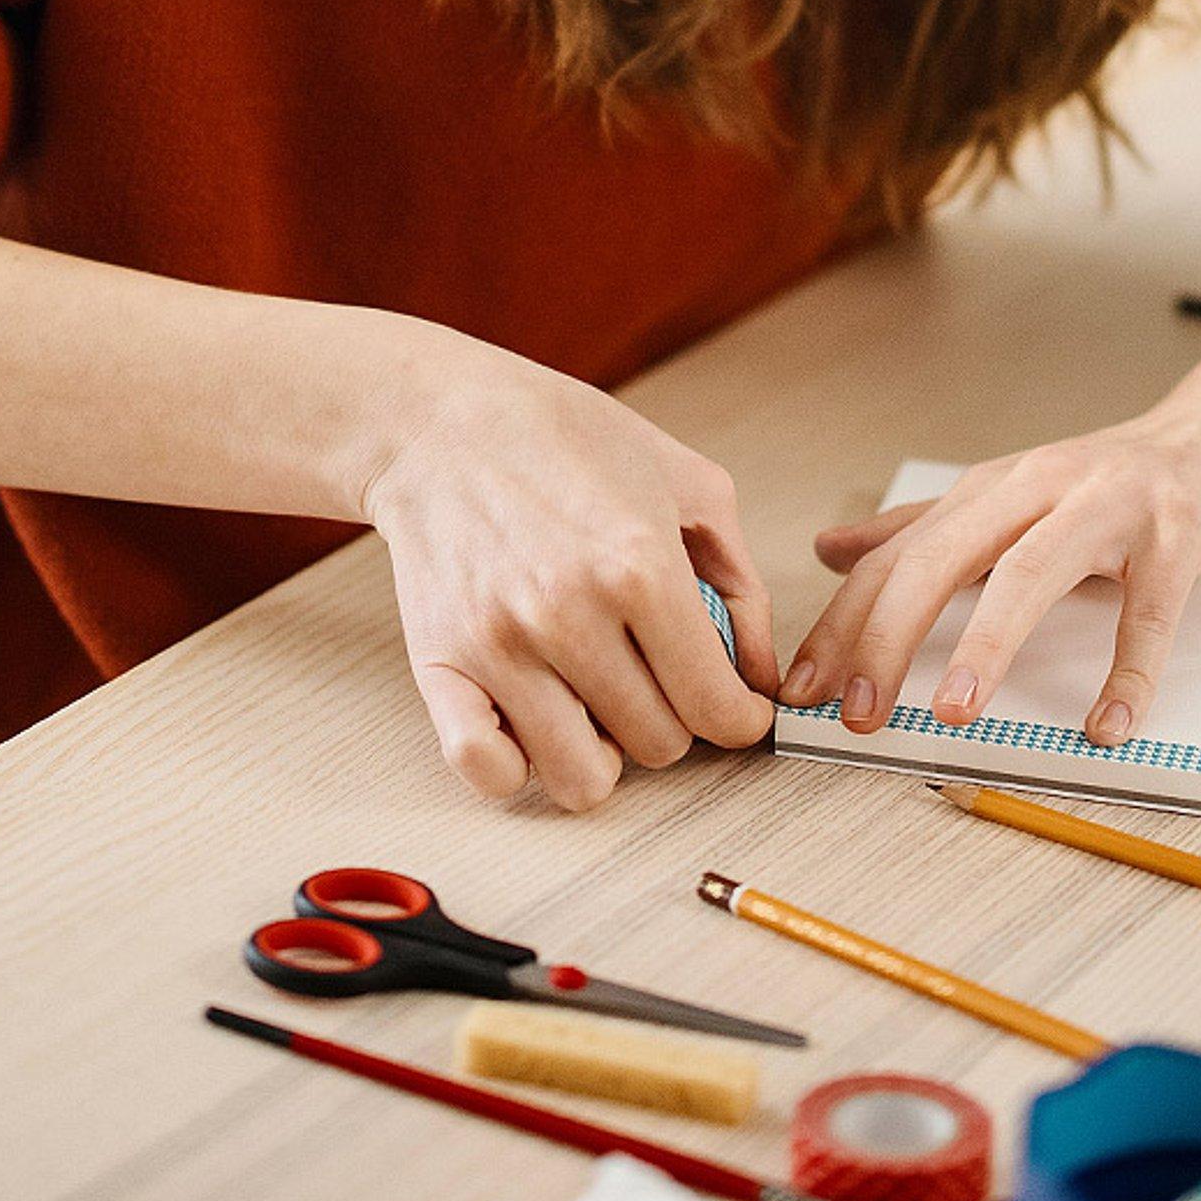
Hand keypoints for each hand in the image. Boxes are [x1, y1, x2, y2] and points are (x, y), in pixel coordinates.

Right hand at [362, 326, 774, 807]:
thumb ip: (741, 586)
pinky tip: (539, 721)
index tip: (737, 710)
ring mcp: (499, 647)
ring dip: (607, 753)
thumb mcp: (689, 484)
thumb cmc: (567, 441)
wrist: (442, 422)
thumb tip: (760, 675)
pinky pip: (486, 771)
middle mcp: (568, 615)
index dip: (742, 720)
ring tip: (603, 704)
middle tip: (661, 677)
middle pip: (660, 745)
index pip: (716, 707)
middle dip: (676, 719)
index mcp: (639, 568)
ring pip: (583, 778)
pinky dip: (519, 764)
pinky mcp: (441, 665)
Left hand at [779, 404, 1200, 745]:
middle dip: (887, 636)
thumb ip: (922, 528)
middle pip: (941, 557)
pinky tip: (1106, 725)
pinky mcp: (1178, 535)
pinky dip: (1128, 675)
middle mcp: (1037, 489)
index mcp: (988, 490)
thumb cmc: (1114, 480)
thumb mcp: (1008, 497)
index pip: (894, 558)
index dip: (843, 623)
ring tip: (950, 711)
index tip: (803, 689)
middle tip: (856, 710)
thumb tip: (830, 550)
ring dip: (985, 646)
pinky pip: (1150, 613)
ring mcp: (1109, 508)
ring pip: (1030, 574)